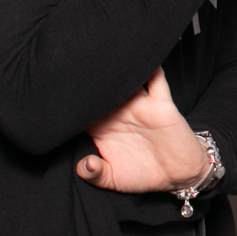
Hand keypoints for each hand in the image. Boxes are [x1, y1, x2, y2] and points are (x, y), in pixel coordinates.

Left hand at [77, 68, 210, 193]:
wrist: (179, 175)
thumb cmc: (144, 175)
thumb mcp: (114, 180)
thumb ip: (96, 175)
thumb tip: (84, 166)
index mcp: (103, 129)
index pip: (82, 110)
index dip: (71, 103)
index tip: (57, 94)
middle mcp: (119, 113)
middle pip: (101, 90)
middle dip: (88, 80)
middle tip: (73, 67)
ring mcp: (140, 106)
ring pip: (125, 81)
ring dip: (115, 70)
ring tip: (103, 56)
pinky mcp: (160, 104)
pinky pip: (157, 81)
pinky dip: (152, 68)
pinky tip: (141, 55)